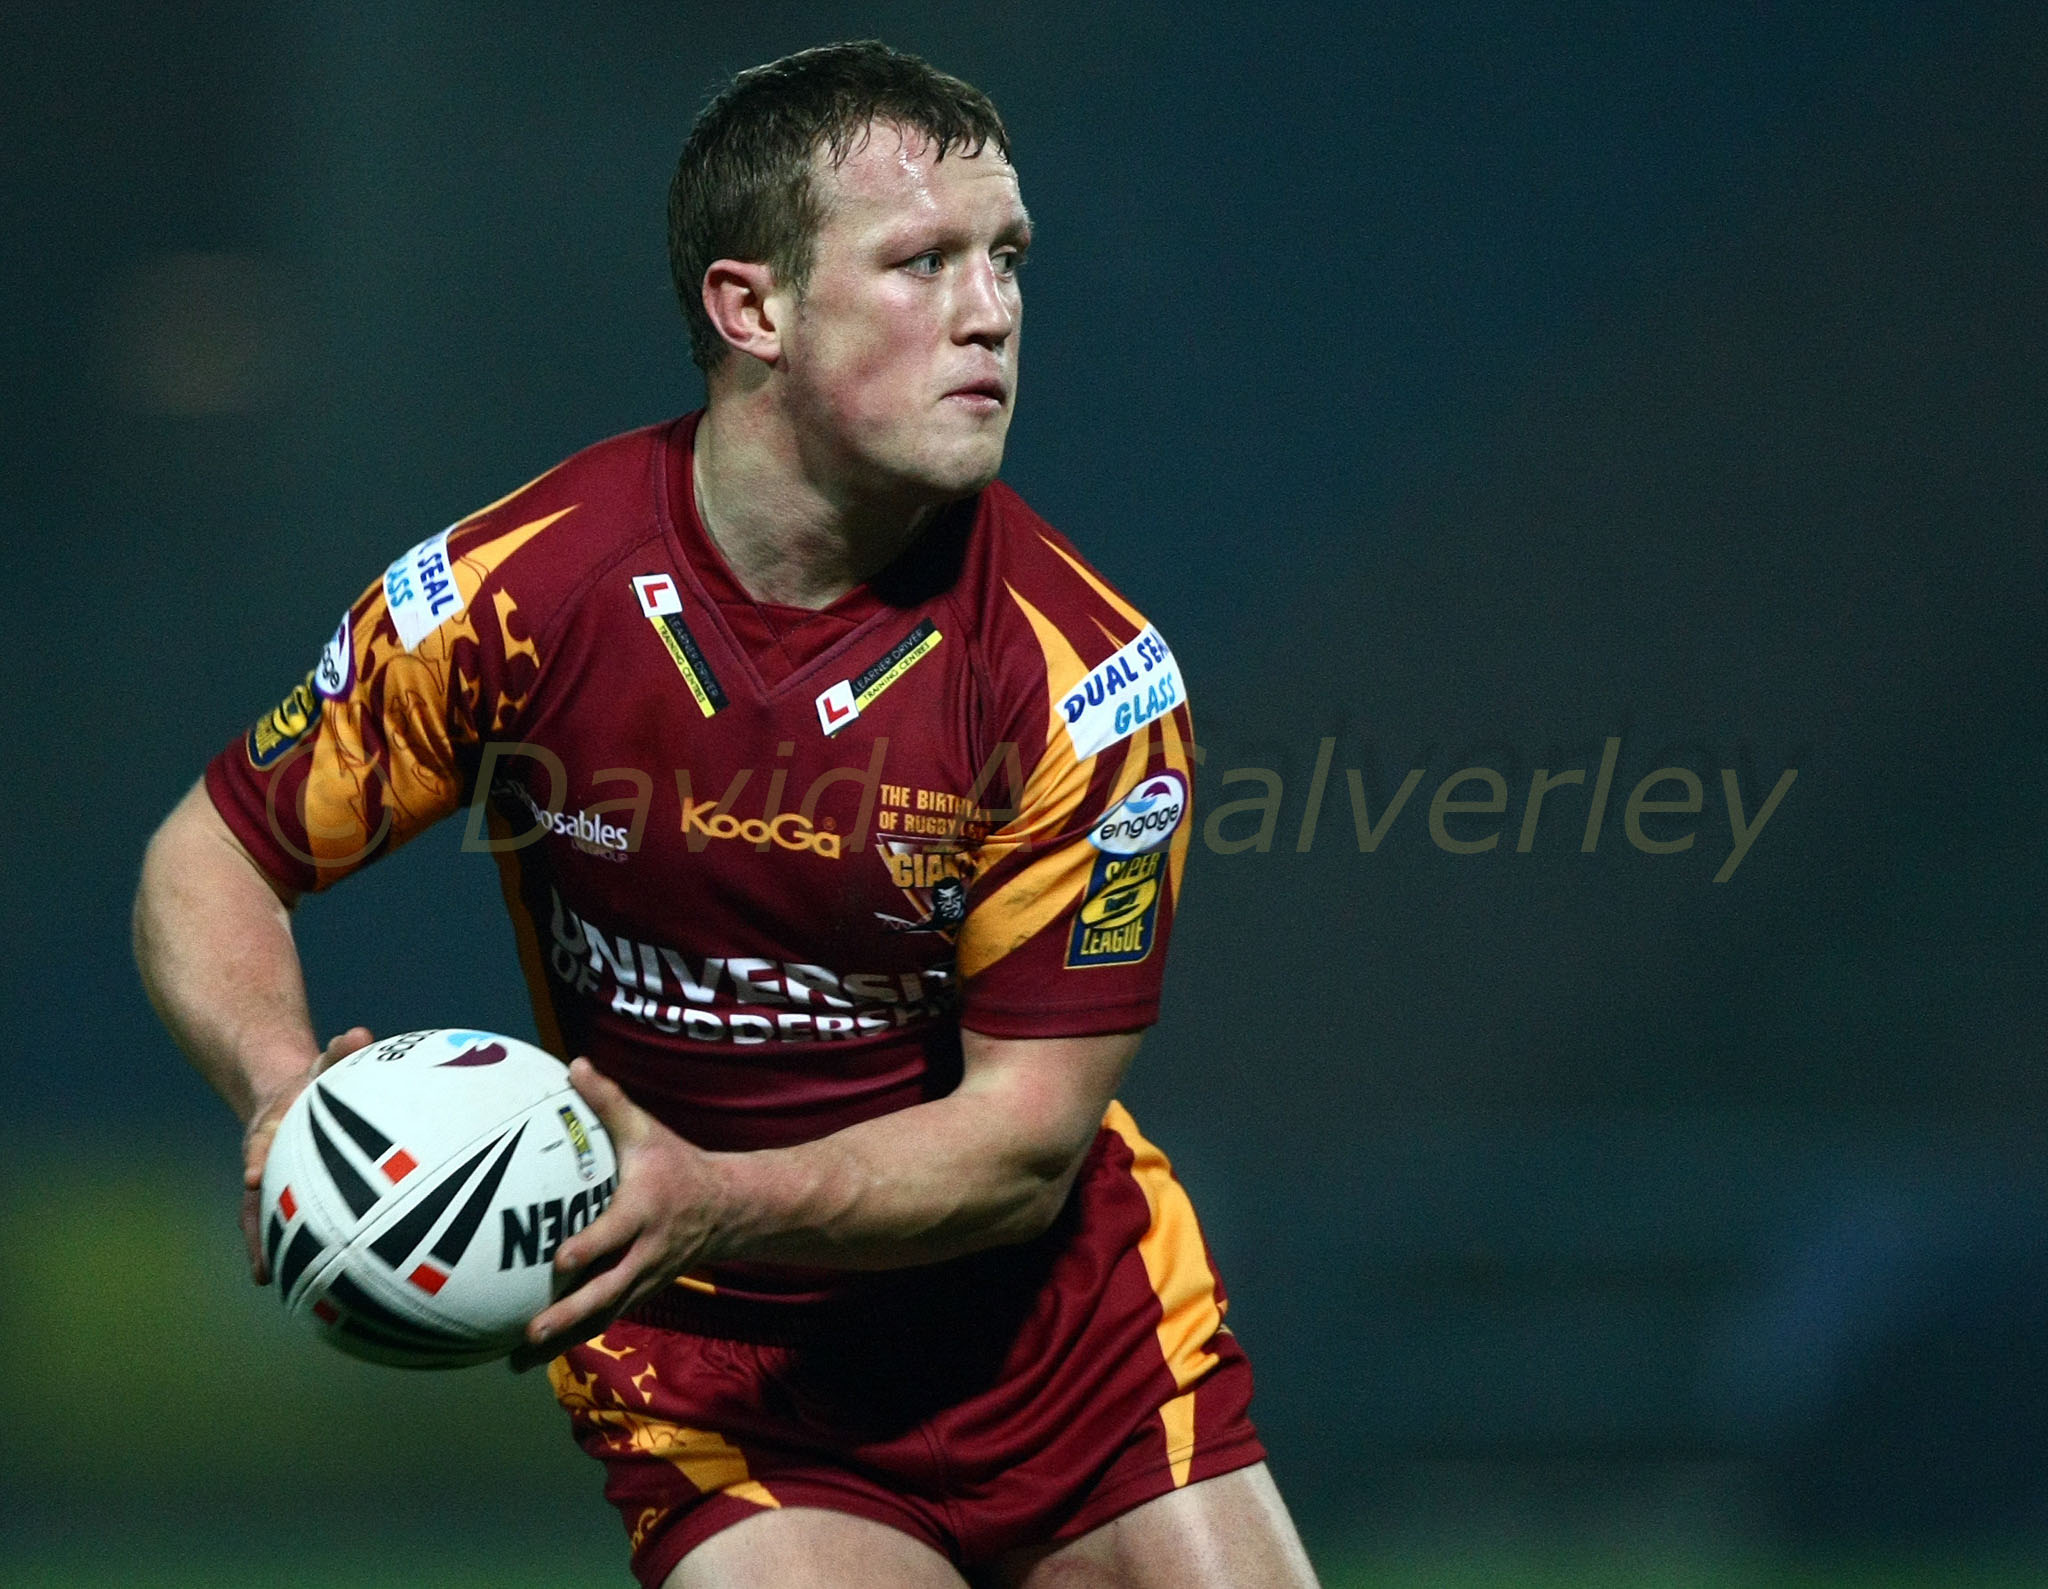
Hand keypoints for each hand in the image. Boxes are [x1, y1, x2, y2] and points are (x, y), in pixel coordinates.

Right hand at [241, 1026, 374, 1282]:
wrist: (287, 1089)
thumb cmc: (320, 1079)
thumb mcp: (328, 1061)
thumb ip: (342, 1052)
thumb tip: (359, 1034)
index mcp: (275, 1122)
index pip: (263, 1140)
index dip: (257, 1156)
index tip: (250, 1176)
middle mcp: (265, 1152)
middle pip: (256, 1183)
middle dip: (254, 1208)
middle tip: (257, 1246)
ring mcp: (269, 1174)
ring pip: (258, 1208)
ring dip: (260, 1238)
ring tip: (263, 1273)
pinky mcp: (278, 1190)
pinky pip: (271, 1219)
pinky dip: (268, 1245)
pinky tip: (268, 1279)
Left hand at [510, 1058, 720, 1370]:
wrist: (729, 1209)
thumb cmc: (678, 1165)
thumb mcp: (648, 1130)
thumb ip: (609, 1102)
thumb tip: (575, 1064)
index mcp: (644, 1210)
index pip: (616, 1232)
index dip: (591, 1248)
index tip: (562, 1260)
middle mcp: (645, 1252)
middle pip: (607, 1289)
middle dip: (570, 1313)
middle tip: (531, 1330)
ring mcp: (644, 1278)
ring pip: (604, 1314)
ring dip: (565, 1337)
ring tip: (521, 1358)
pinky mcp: (640, 1292)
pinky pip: (606, 1318)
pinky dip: (575, 1338)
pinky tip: (538, 1356)